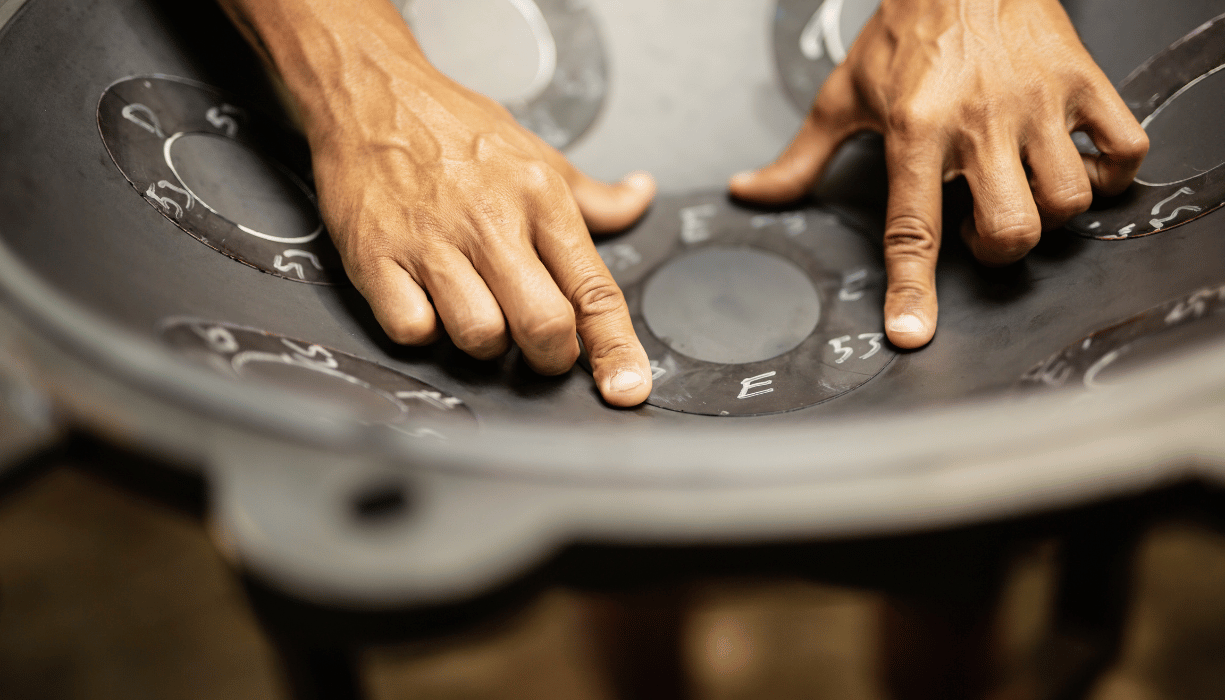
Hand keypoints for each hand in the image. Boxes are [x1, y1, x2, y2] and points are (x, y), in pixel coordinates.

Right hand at [220, 0, 655, 405]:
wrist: (369, 94)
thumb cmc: (453, 129)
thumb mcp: (536, 154)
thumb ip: (593, 195)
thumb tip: (639, 197)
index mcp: (539, 198)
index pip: (594, 290)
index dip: (615, 349)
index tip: (626, 389)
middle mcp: (490, 221)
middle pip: (543, 324)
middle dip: (550, 357)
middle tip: (540, 349)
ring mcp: (431, 242)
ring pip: (479, 335)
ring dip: (483, 343)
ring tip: (476, 312)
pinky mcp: (377, 257)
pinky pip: (412, 329)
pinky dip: (422, 331)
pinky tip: (425, 302)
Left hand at [730, 0, 1147, 347]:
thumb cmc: (905, 32)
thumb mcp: (843, 95)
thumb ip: (801, 158)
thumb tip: (752, 192)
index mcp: (915, 132)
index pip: (911, 228)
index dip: (911, 289)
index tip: (913, 332)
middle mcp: (979, 123)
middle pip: (1011, 229)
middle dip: (999, 249)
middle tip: (985, 227)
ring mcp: (1037, 104)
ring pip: (1067, 201)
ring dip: (1050, 214)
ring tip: (1026, 190)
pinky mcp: (1081, 82)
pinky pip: (1125, 150)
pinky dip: (1113, 173)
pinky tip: (1080, 165)